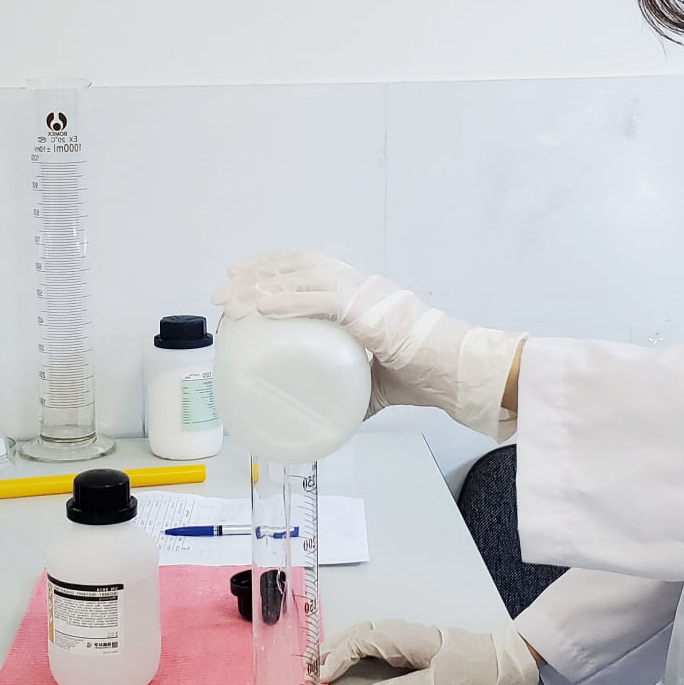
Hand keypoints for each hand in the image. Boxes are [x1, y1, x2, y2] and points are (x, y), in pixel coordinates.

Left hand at [212, 251, 523, 438]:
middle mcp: (363, 286)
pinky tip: (262, 306)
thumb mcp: (381, 383)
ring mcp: (368, 295)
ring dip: (262, 284)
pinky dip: (289, 301)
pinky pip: (322, 301)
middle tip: (223, 290)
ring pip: (304, 276)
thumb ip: (355, 393)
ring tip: (231, 299)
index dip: (273, 265)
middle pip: (299, 264)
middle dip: (256, 272)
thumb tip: (333, 420)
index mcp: (364, 295)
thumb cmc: (428, 376)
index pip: (310, 267)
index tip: (241, 275)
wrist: (460, 376)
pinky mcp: (373, 313)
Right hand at [319, 618, 540, 684]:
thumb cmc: (470, 671)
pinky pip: (372, 640)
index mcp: (405, 637)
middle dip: (329, 648)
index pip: (361, 640)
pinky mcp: (406, 644)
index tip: (321, 677)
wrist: (499, 660)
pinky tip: (343, 660)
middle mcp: (401, 631)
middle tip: (306, 669)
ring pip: (362, 633)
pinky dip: (352, 648)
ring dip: (338, 646)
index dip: (337, 657)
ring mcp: (403, 635)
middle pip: (356, 632)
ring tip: (317, 664)